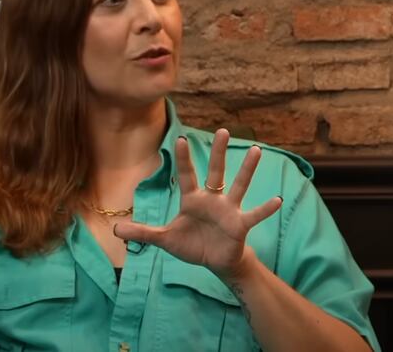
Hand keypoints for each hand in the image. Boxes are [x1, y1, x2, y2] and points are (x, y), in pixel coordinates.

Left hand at [114, 130, 282, 279]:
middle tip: (223, 130)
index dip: (183, 159)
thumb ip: (143, 232)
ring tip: (256, 151)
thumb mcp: (164, 239)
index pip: (186, 175)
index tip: (181, 139)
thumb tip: (115, 229)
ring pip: (238, 186)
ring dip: (247, 170)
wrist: (215, 261)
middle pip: (216, 171)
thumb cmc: (191, 245)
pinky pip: (254, 214)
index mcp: (193, 199)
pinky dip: (266, 208)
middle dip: (219, 152)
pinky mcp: (240, 224)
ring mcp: (228, 210)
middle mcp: (212, 199)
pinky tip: (277, 200)